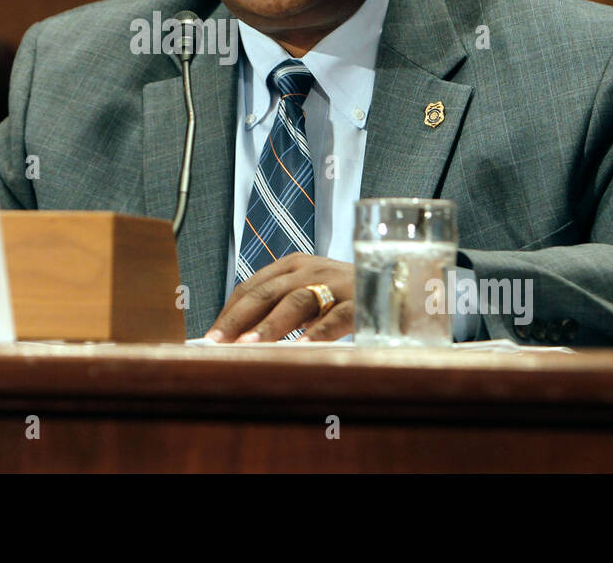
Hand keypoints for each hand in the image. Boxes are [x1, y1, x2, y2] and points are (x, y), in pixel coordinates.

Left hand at [205, 253, 354, 342]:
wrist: (401, 282)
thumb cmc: (348, 294)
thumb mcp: (311, 295)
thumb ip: (282, 310)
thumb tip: (243, 341)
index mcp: (293, 265)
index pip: (251, 286)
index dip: (229, 312)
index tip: (211, 336)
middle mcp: (311, 269)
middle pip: (266, 292)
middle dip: (238, 319)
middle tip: (216, 342)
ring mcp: (336, 282)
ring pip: (296, 302)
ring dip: (270, 325)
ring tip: (249, 345)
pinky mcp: (362, 300)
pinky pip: (337, 316)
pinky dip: (319, 332)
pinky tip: (304, 347)